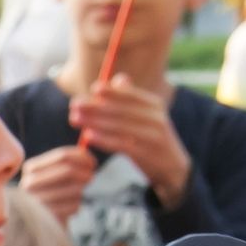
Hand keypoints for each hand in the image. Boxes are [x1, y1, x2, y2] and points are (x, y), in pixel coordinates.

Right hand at [19, 143, 96, 221]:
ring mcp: (35, 201)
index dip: (83, 157)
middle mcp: (28, 184)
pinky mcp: (45, 218)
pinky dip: (76, 207)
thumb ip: (69, 160)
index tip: (93, 163)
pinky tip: (69, 210)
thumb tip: (88, 140)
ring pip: (74, 189)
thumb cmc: (53, 196)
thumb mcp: (55, 175)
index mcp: (31, 169)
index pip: (63, 155)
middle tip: (91, 177)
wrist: (39, 227)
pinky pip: (73, 206)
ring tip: (75, 197)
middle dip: (86, 173)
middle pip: (69, 170)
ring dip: (81, 192)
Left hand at [69, 77, 190, 205]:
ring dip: (94, 121)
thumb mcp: (145, 117)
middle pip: (121, 109)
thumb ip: (131, 99)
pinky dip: (104, 139)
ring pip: (119, 125)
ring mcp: (152, 135)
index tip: (93, 88)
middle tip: (74, 104)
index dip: (111, 91)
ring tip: (74, 119)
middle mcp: (155, 117)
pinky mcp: (146, 153)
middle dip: (95, 106)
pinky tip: (88, 137)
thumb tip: (118, 78)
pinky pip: (121, 144)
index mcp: (154, 105)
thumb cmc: (150, 139)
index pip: (130, 94)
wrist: (171, 167)